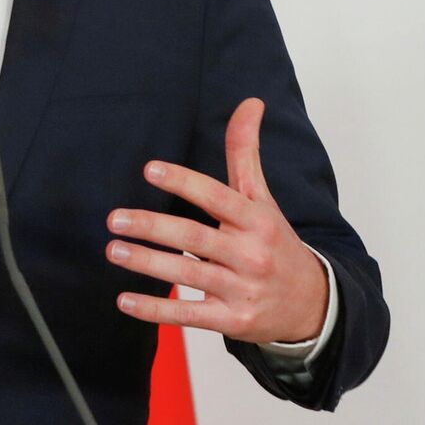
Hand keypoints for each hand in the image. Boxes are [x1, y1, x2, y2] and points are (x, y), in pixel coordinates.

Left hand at [104, 97, 327, 343]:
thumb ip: (246, 152)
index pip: (217, 196)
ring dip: (147, 264)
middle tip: (115, 219)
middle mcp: (250, 254)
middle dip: (153, 227)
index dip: (184, 182)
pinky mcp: (232, 321)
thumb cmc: (275, 242)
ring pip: (188, 276)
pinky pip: (188, 315)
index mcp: (256, 220)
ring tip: (114, 250)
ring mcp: (241, 290)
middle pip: (195, 238)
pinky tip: (125, 299)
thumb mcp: (263, 198)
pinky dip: (155, 310)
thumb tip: (249, 102)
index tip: (150, 169)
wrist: (311, 304)